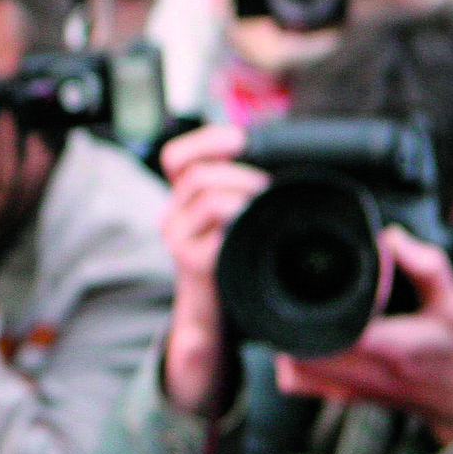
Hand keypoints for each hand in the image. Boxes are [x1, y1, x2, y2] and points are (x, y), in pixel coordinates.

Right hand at [158, 124, 268, 413]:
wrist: (215, 312)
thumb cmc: (233, 260)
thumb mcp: (234, 218)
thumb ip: (243, 188)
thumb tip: (278, 158)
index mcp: (184, 198)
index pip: (178, 157)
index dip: (205, 141)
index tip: (239, 140)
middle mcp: (174, 215)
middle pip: (198, 173)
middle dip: (238, 173)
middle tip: (264, 188)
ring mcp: (178, 238)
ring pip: (206, 195)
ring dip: (241, 195)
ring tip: (258, 210)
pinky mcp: (189, 261)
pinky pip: (215, 228)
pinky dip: (236, 224)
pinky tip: (247, 234)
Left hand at [275, 226, 452, 443]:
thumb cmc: (450, 347)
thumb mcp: (452, 302)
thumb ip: (427, 266)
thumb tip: (389, 237)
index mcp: (394, 348)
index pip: (343, 333)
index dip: (325, 309)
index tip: (326, 289)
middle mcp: (365, 373)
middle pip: (305, 345)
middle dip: (301, 316)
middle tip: (312, 296)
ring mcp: (345, 388)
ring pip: (293, 362)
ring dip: (294, 336)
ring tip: (312, 315)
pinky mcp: (334, 395)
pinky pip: (293, 379)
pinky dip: (291, 358)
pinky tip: (310, 340)